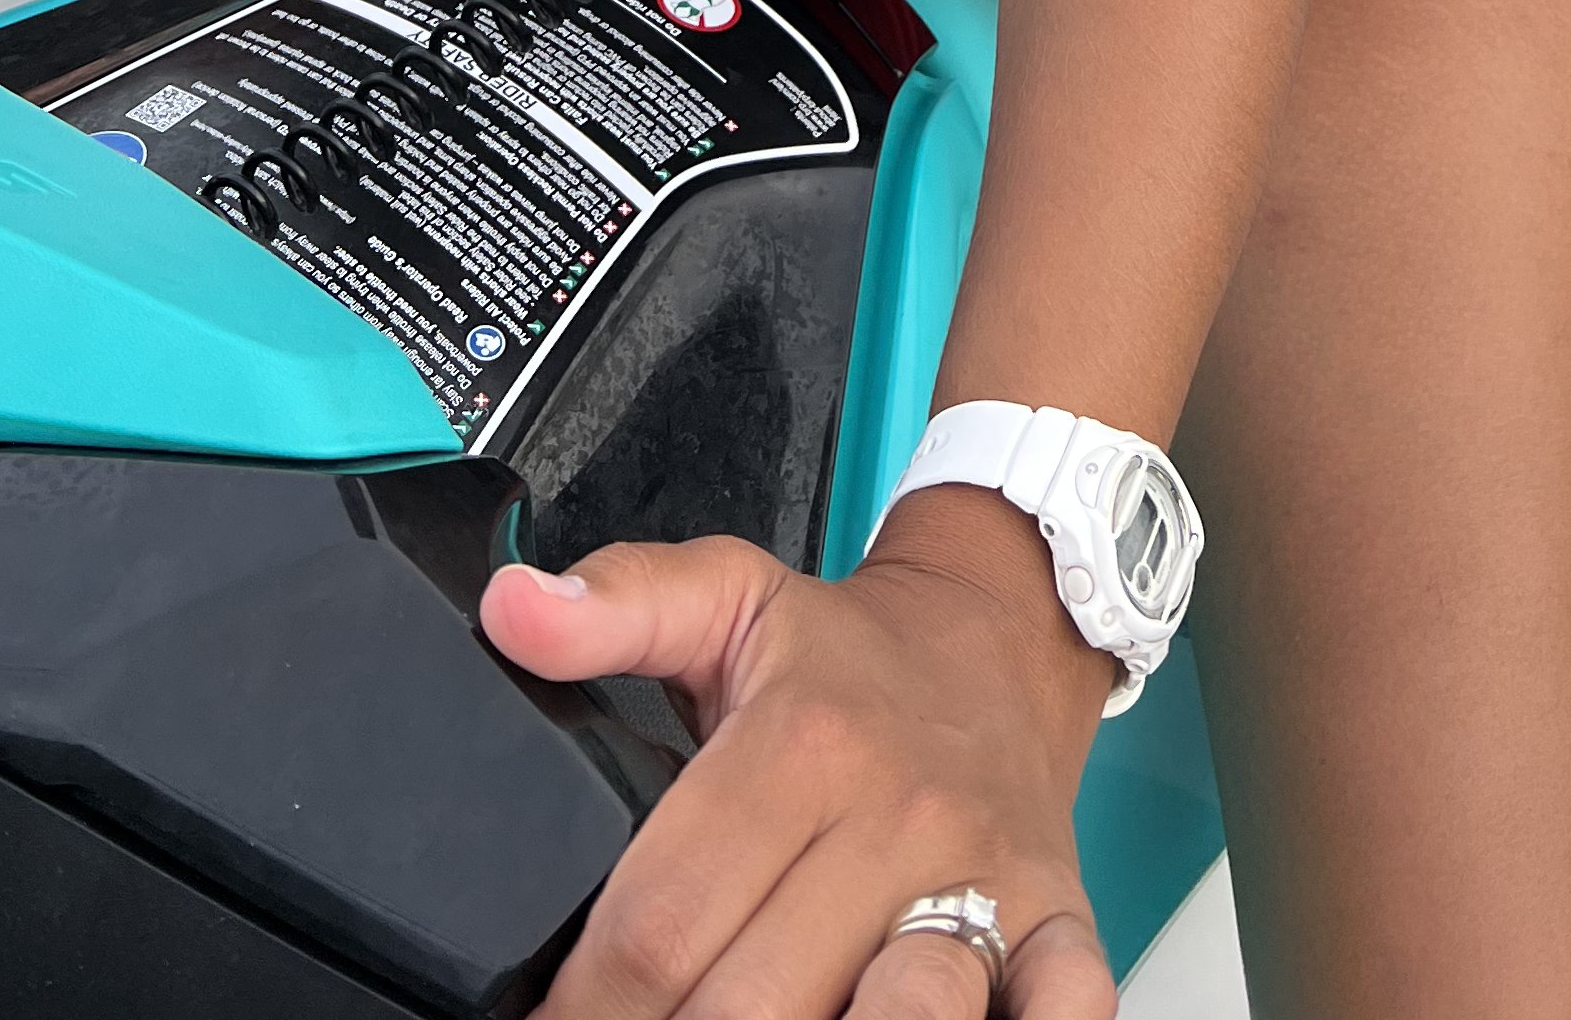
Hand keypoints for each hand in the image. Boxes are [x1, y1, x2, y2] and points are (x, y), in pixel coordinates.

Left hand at [483, 493, 1117, 1016]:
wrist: (1009, 635)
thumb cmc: (855, 657)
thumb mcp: (734, 594)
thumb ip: (620, 603)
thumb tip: (513, 610)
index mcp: (803, 745)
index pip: (659, 923)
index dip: (583, 1006)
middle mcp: (898, 817)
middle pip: (749, 1004)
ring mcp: (984, 882)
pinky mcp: (1057, 927)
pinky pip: (1053, 1016)